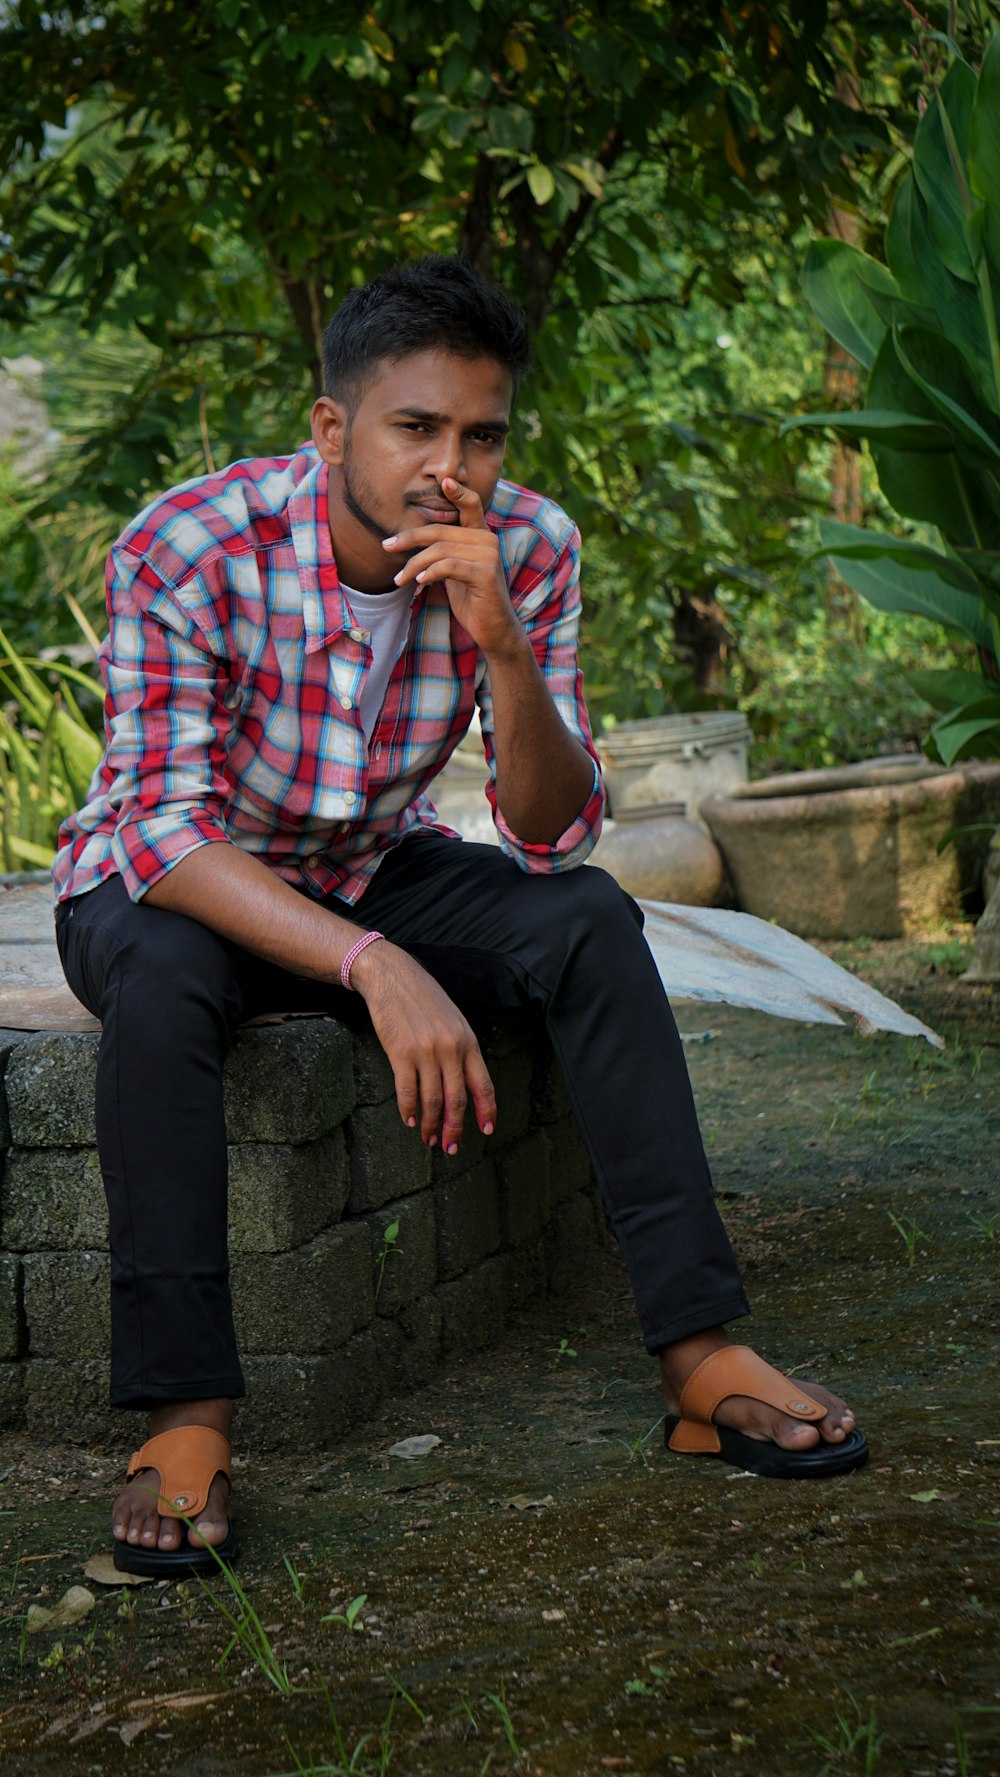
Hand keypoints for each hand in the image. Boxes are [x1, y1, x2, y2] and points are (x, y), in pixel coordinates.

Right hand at [350, 939, 496, 1153]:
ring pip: (433, 1100)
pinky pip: (407, 1090)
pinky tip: (410, 1120)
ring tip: (428, 1138)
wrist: (393, 977)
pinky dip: (409, 1109)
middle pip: (457, 1100)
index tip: (485, 1130)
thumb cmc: (423, 999)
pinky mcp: (401, 1053)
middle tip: (451, 1147)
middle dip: (455, 1128)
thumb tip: (462, 1083)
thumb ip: (460, 1050)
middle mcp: (451, 1049)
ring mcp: (426, 1051)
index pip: (483, 1085)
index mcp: (468, 1042)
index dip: (487, 1111)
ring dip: (431, 1124)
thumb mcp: (453, 1021)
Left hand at [383, 478, 524, 660]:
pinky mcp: (485, 573)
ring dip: (414, 565)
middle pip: (440, 531)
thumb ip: (443, 553)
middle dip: (409, 539)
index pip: (471, 505)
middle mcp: (487, 540)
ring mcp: (489, 555)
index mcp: (481, 535)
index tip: (443, 480)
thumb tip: (412, 543)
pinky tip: (420, 583)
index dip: (458, 492)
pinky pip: (448, 566)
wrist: (494, 630)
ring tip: (400, 579)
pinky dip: (430, 573)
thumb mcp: (455, 571)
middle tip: (386, 547)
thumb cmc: (472, 600)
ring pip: (439, 550)